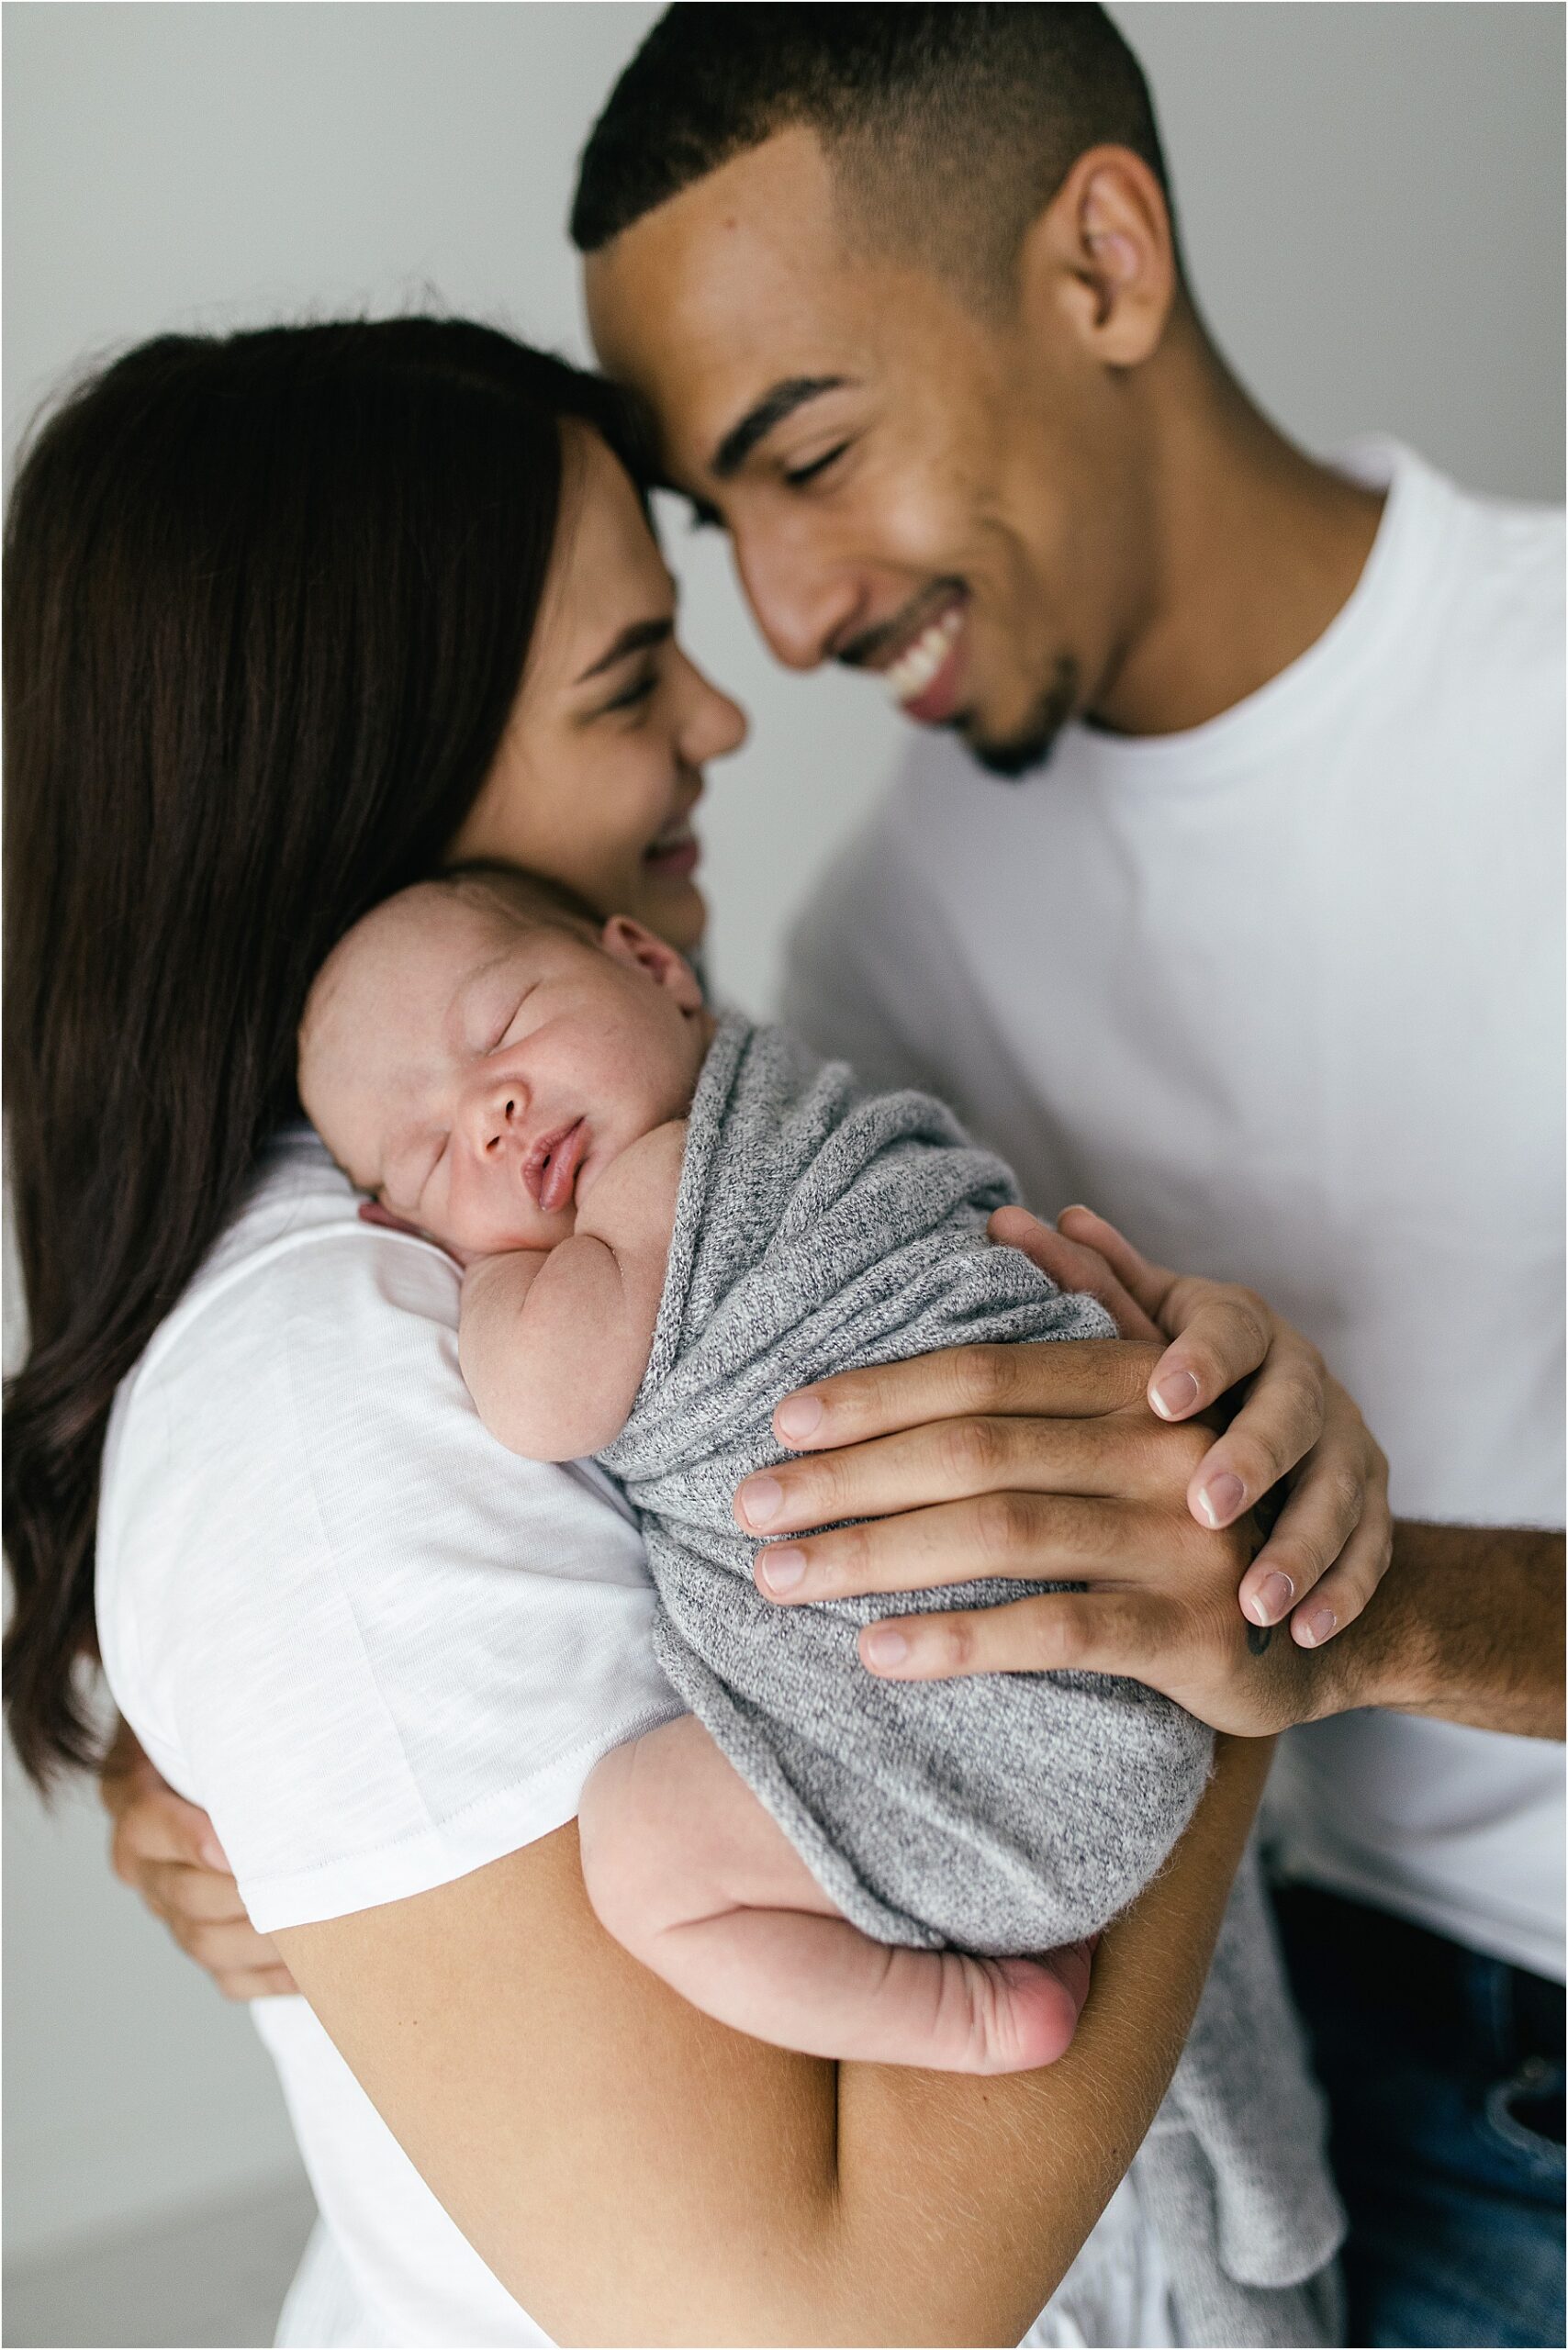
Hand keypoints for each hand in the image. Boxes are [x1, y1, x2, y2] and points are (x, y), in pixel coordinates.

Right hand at [100, 1717, 294, 1998]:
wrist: (203, 1757)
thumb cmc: (219, 1728)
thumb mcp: (209, 1712)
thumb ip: (227, 1726)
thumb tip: (282, 1718)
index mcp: (136, 1801)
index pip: (150, 1824)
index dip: (190, 1839)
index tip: (230, 1850)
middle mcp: (144, 1863)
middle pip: (186, 1895)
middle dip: (247, 1897)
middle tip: (304, 1886)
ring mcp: (168, 1906)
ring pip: (204, 1943)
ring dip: (263, 1942)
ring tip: (317, 1927)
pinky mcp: (198, 1937)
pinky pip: (228, 1977)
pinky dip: (270, 1978)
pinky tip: (312, 1966)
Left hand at [734, 1210, 1387, 1735]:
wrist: (1330, 1616)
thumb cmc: (1211, 1497)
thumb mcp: (1163, 1393)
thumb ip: (1093, 1305)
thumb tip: (1017, 1213)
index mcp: (1138, 1379)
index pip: (981, 1372)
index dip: (875, 1395)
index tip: (779, 1425)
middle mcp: (1161, 1443)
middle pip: (972, 1447)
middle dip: (846, 1479)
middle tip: (746, 1509)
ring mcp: (1180, 1536)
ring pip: (999, 1532)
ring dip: (874, 1555)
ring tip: (778, 1579)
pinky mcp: (1190, 1629)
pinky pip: (1055, 1631)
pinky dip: (958, 1640)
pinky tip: (874, 1653)